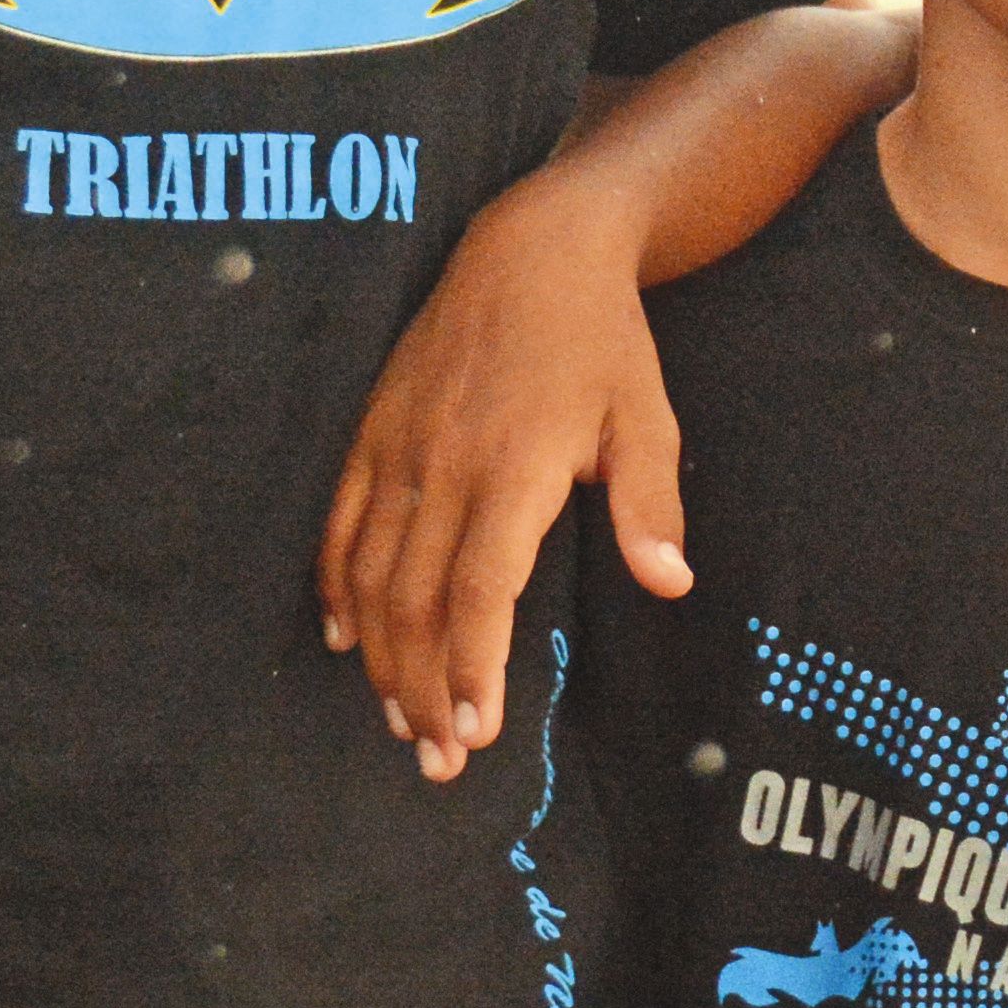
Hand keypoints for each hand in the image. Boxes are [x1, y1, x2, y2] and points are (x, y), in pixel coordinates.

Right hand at [319, 173, 680, 782]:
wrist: (531, 246)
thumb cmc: (601, 341)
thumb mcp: (647, 417)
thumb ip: (650, 504)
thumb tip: (670, 582)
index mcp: (513, 467)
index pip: (480, 590)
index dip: (470, 666)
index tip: (473, 732)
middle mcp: (443, 464)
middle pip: (418, 602)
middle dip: (422, 690)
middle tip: (436, 760)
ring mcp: (397, 448)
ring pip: (372, 575)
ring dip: (381, 656)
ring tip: (399, 719)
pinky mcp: (371, 432)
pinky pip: (340, 525)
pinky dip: (337, 588)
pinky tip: (344, 638)